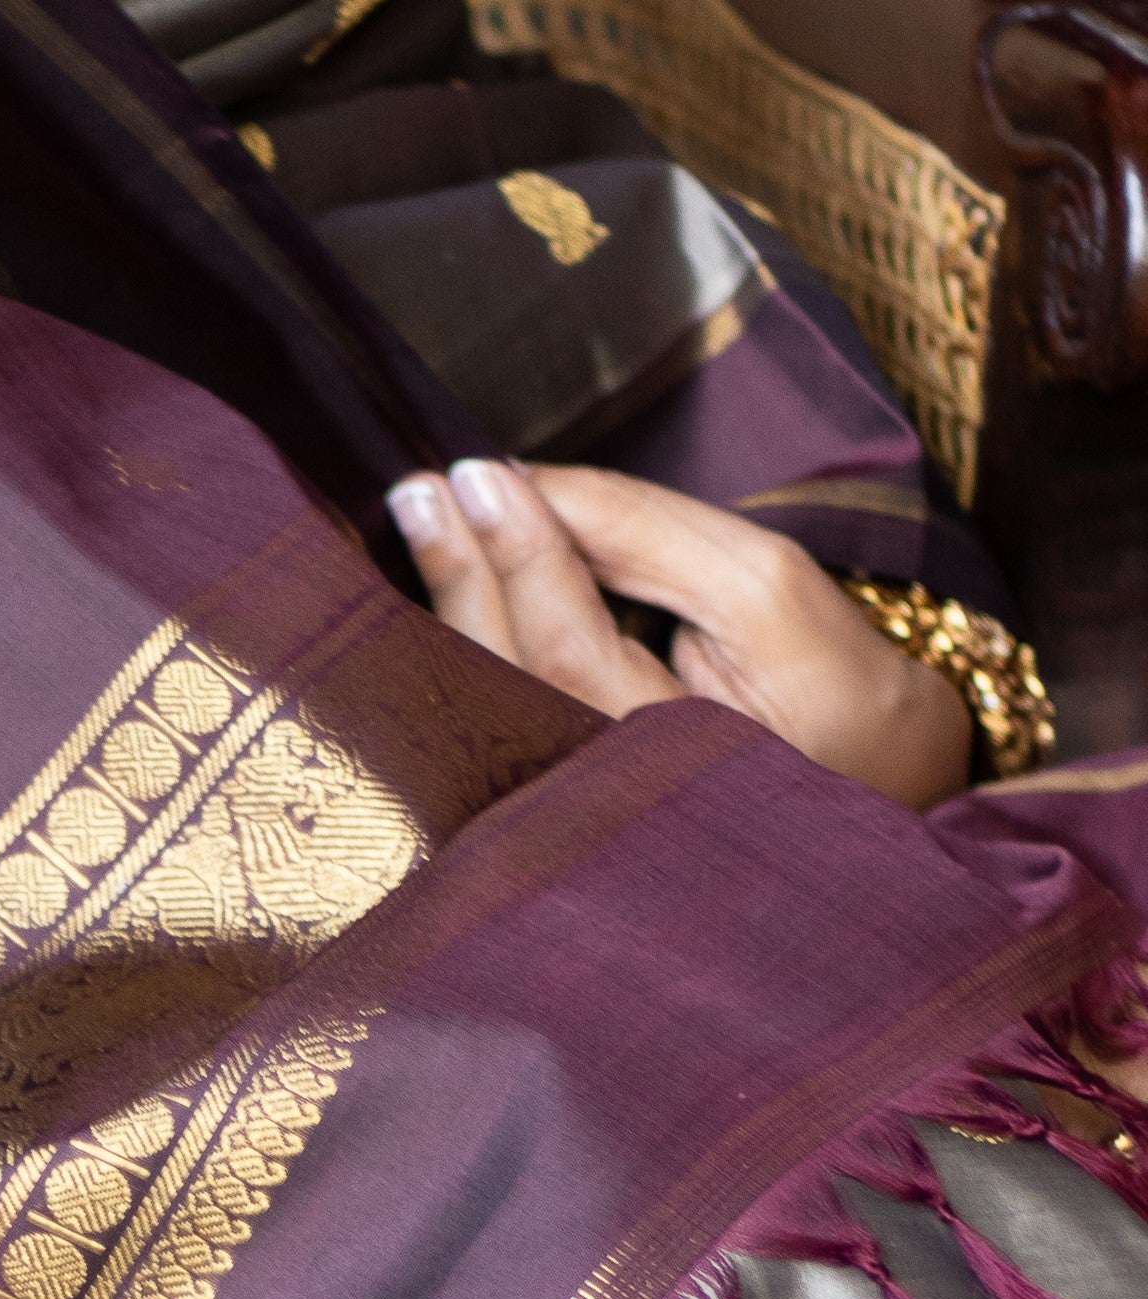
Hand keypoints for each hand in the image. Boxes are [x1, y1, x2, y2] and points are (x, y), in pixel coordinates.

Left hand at [387, 456, 974, 810]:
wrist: (878, 799)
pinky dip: (458, 657)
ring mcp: (578, 827)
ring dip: (445, 613)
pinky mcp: (557, 821)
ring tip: (421, 522)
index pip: (572, 649)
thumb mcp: (769, 595)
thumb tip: (538, 490)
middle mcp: (611, 815)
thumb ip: (653, 541)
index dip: (523, 554)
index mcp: (682, 770)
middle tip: (423, 489)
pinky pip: (489, 731)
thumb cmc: (836, 693)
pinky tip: (440, 598)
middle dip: (463, 575)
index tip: (485, 471)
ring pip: (484, 715)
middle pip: (508, 685)